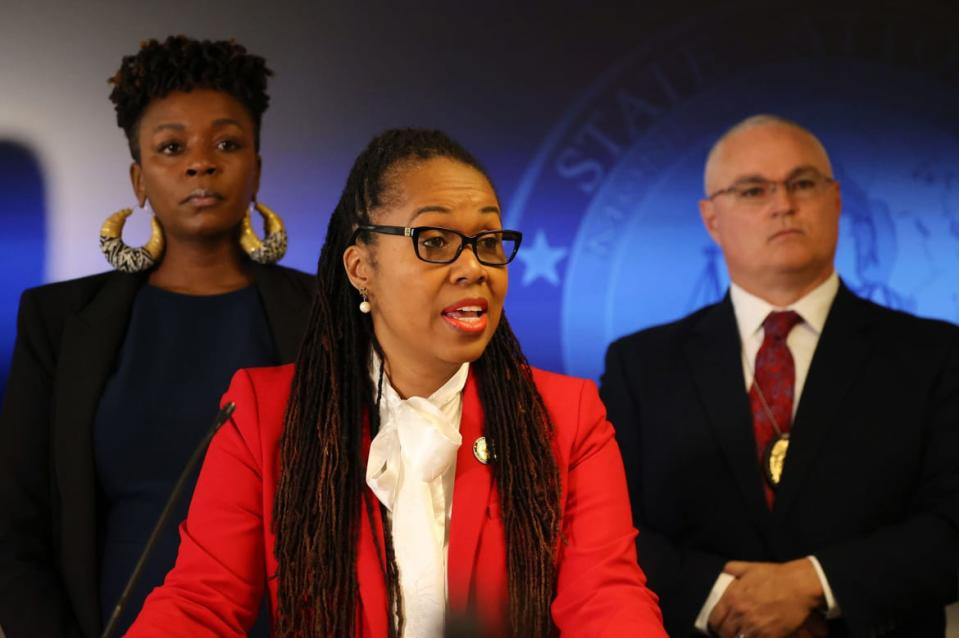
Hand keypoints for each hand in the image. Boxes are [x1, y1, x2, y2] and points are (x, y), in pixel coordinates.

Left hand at [708, 559, 824, 637]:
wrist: (798, 586)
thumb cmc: (774, 576)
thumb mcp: (749, 568)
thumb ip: (732, 569)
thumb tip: (724, 572)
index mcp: (732, 598)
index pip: (714, 620)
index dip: (715, 624)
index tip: (719, 626)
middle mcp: (740, 614)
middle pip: (725, 633)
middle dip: (727, 634)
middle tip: (732, 633)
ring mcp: (755, 626)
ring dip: (742, 637)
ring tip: (746, 634)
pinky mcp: (770, 635)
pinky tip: (759, 635)